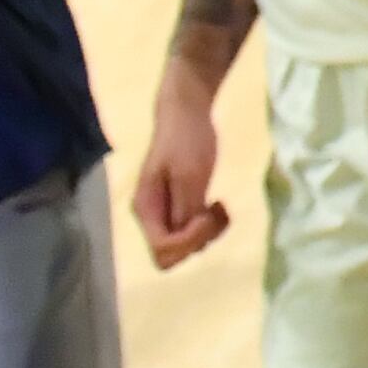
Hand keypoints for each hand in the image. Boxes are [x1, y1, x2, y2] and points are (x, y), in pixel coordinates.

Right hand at [133, 91, 230, 267]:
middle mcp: (152, 217)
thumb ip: (184, 206)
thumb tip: (183, 235)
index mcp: (146, 209)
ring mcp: (166, 214)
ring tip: (221, 207)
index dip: (188, 241)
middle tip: (215, 211)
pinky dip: (211, 226)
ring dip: (209, 233)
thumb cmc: (187, 138)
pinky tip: (219, 205)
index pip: (162, 249)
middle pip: (172, 255)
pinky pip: (194, 233)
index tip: (206, 215)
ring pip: (186, 246)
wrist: (187, 113)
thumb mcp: (189, 171)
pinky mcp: (182, 208)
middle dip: (199, 239)